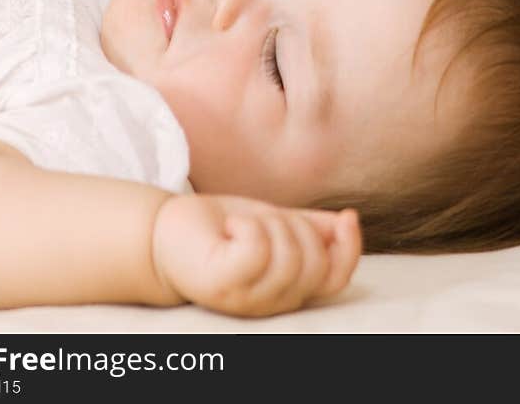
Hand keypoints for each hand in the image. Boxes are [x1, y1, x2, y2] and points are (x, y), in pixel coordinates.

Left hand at [151, 193, 360, 316]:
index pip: (336, 279)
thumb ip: (312, 225)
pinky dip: (248, 225)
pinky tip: (232, 228)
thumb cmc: (222, 229)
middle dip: (298, 225)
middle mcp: (272, 303)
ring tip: (244, 225)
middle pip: (315, 262)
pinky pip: (257, 250)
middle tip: (265, 219)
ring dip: (270, 223)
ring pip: (288, 256)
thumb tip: (347, 222)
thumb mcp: (275, 221)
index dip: (350, 249)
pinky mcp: (222, 286)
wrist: (169, 233)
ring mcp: (247, 299)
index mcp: (289, 289)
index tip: (347, 216)